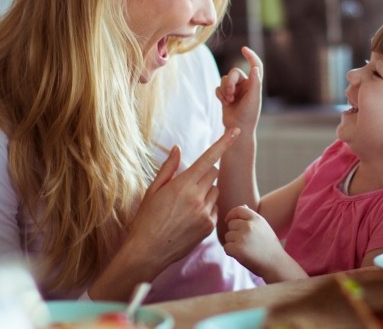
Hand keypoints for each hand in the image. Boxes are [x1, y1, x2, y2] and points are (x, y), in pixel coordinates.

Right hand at [126, 128, 239, 269]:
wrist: (148, 251)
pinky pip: (215, 208)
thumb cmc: (146, 219)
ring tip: (187, 204)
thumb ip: (168, 168)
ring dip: (207, 191)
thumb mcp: (153, 190)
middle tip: (188, 184)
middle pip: (214, 173)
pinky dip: (207, 208)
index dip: (223, 143)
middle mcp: (197, 198)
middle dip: (205, 173)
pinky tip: (190, 216)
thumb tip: (178, 148)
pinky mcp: (210, 226)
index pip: (208, 159)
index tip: (236, 131)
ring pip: (216, 191)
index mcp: (182, 185)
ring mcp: (205, 213)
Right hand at [216, 46, 262, 131]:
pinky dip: (220, 94)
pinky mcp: (225, 95)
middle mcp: (245, 85)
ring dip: (225, 89)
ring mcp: (234, 90)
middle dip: (230, 82)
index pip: (255, 65)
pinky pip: (218, 87)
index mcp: (254, 84)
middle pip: (233, 72)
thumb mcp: (253, 99)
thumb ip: (255, 83)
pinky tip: (224, 102)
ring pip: (224, 79)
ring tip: (228, 101)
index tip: (243, 49)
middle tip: (231, 94)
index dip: (250, 56)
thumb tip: (255, 68)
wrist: (238, 128)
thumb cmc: (249, 115)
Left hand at [223, 205, 302, 281]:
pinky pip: (226, 248)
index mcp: (256, 218)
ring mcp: (242, 237)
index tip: (228, 221)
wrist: (276, 264)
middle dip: (234, 233)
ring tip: (246, 249)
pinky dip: (231, 253)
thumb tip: (243, 205)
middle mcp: (248, 225)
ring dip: (233, 243)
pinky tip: (242, 256)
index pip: (238, 210)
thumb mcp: (264, 227)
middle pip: (230, 225)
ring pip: (228, 237)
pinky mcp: (237, 249)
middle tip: (246, 243)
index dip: (231, 215)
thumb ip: (252, 217)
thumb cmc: (269, 246)